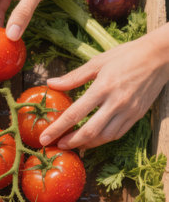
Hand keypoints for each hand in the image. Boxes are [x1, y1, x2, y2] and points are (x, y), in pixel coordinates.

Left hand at [39, 30, 168, 149]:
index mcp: (102, 88)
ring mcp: (128, 111)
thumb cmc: (126, 56)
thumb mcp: (97, 62)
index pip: (75, 113)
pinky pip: (117, 134)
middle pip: (89, 131)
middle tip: (56, 145)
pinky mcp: (137, 115)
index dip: (58, 128)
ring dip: (86, 144)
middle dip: (70, 142)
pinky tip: (91, 139)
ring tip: (72, 144)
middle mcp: (116, 102)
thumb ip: (73, 77)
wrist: (161, 56)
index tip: (45, 138)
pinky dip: (102, 140)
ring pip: (104, 137)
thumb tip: (50, 84)